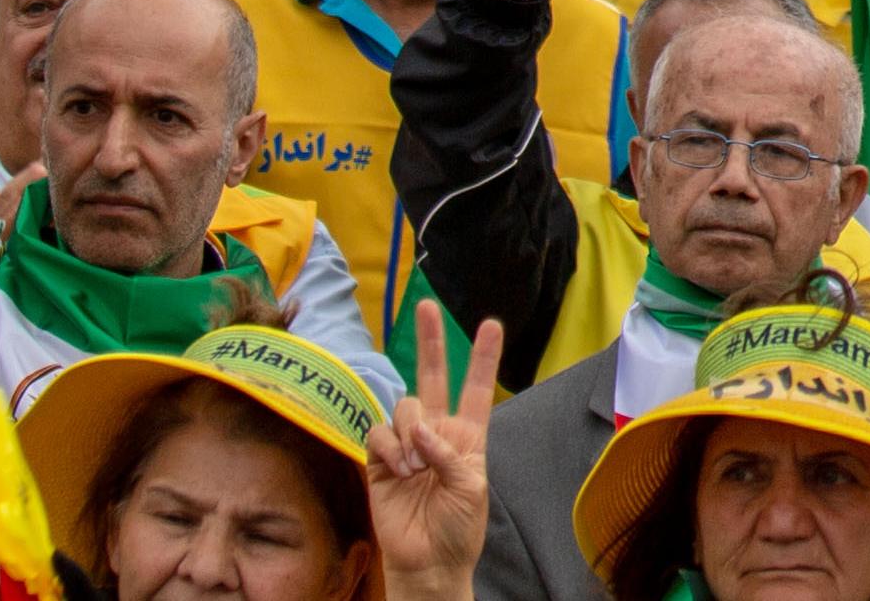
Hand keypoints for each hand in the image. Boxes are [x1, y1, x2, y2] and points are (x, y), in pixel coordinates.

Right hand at [362, 306, 500, 600]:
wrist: (428, 561)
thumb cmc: (458, 527)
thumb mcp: (471, 487)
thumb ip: (450, 453)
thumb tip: (422, 429)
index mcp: (467, 435)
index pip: (475, 388)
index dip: (482, 357)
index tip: (490, 324)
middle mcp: (436, 431)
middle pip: (432, 376)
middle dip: (430, 341)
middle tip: (427, 307)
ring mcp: (406, 444)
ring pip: (403, 406)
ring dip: (410, 431)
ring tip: (415, 467)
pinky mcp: (379, 459)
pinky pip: (378, 432)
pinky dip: (389, 446)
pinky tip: (400, 469)